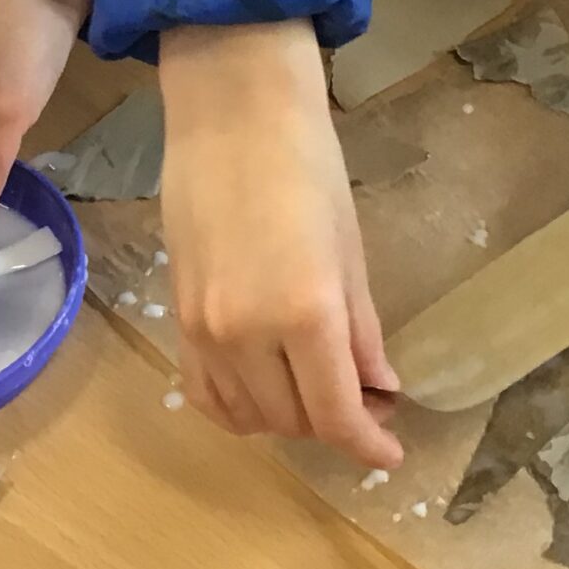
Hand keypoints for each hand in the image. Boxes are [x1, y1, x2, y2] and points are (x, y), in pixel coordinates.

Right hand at [160, 21, 403, 469]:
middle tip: (365, 399)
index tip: (391, 454)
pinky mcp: (177, 316)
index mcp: (306, 314)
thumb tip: (382, 391)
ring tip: (317, 388)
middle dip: (335, 423)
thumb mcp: (350, 252)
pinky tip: (264, 390)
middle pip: (294, 421)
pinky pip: (204, 392)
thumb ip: (363, 332)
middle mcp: (248, 334)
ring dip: (289, 417)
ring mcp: (205, 329)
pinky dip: (237, 407)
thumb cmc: (308, 167)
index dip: (368, 445)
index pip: (336, 415)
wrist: (231, 114)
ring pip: (248, 415)